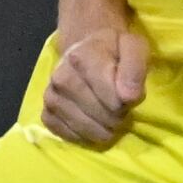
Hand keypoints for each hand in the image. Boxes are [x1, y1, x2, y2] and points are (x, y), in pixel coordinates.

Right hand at [41, 20, 151, 151]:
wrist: (85, 48)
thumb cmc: (113, 50)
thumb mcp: (133, 47)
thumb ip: (135, 69)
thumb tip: (129, 97)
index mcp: (82, 58)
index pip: (113, 99)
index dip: (128, 102)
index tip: (129, 94)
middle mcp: (61, 78)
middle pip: (102, 116)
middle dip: (118, 116)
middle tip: (120, 105)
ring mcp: (51, 97)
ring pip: (86, 129)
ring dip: (104, 128)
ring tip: (108, 114)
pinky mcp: (47, 113)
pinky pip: (68, 135)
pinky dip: (85, 135)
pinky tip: (92, 124)